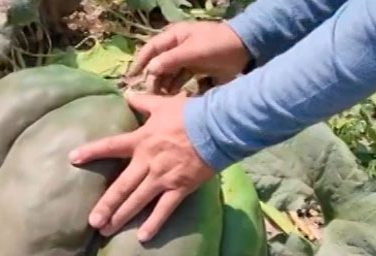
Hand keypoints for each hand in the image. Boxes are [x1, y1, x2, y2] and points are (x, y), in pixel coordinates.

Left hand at [69, 93, 214, 241]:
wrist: (216, 126)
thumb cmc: (190, 113)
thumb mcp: (162, 104)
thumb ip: (143, 102)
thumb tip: (127, 95)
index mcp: (141, 141)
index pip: (111, 146)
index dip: (91, 151)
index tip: (73, 158)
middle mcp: (147, 162)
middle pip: (121, 186)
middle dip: (106, 204)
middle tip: (92, 221)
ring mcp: (163, 177)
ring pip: (138, 201)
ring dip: (121, 216)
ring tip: (106, 231)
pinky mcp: (180, 188)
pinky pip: (164, 209)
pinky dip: (154, 223)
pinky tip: (143, 237)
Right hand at [128, 21, 251, 94]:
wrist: (244, 51)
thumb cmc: (216, 45)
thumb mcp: (191, 51)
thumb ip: (170, 60)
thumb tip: (150, 70)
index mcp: (174, 36)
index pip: (151, 49)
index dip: (140, 62)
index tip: (131, 77)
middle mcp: (178, 47)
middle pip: (159, 64)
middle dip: (153, 78)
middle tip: (150, 94)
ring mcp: (187, 59)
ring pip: (170, 73)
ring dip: (164, 85)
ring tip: (160, 99)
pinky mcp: (197, 70)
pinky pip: (181, 79)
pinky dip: (176, 88)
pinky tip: (172, 99)